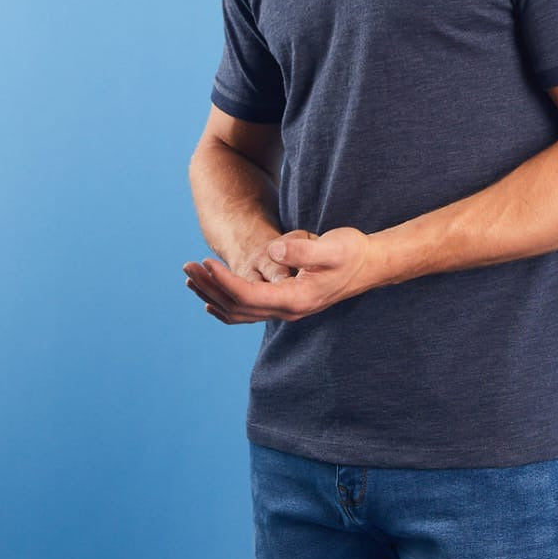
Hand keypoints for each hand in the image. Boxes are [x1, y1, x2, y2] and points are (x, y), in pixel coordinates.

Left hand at [182, 226, 380, 324]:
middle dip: (209, 286)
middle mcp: (287, 310)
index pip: (248, 296)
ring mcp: (286, 309)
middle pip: (237, 306)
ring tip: (190, 278)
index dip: (223, 281)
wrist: (370, 265)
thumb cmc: (352, 252)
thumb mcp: (332, 246)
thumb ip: (303, 249)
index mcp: (296, 298)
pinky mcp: (285, 303)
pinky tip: (210, 300)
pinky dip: (225, 305)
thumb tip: (273, 251)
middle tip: (187, 267)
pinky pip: (247, 312)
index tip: (205, 263)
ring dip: (212, 295)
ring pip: (239, 311)